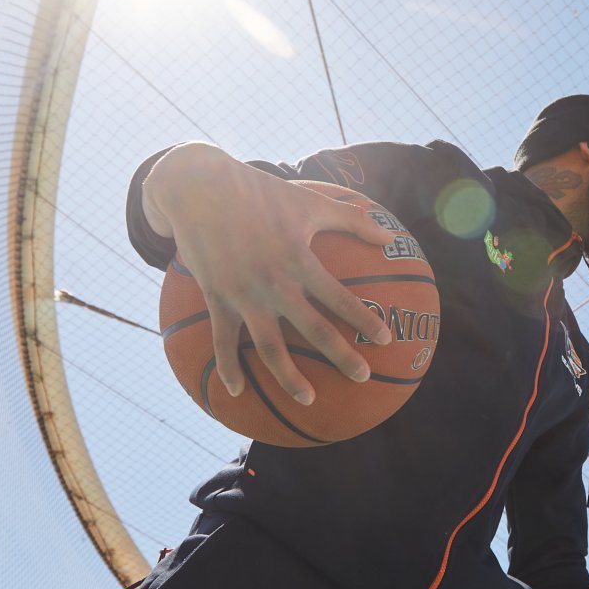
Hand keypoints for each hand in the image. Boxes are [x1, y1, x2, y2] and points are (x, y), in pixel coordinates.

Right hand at [142, 143, 396, 403]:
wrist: (199, 188)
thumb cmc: (260, 193)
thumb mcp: (309, 201)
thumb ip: (352, 219)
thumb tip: (390, 238)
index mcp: (299, 260)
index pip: (339, 297)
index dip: (364, 319)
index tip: (385, 340)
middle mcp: (274, 282)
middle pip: (313, 329)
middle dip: (341, 355)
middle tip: (363, 377)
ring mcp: (243, 294)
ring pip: (270, 347)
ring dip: (289, 377)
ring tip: (308, 399)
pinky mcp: (216, 298)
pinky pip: (222, 341)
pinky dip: (228, 368)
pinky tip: (237, 391)